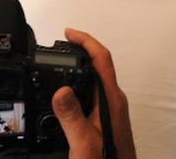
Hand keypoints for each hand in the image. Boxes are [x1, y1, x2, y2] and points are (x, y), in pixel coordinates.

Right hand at [52, 28, 136, 158]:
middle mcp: (114, 101)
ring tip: (60, 60)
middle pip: (99, 64)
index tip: (68, 32)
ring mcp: (111, 110)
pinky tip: (66, 90)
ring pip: (95, 78)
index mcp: (112, 101)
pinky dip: (78, 82)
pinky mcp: (106, 119)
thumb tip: (61, 90)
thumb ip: (72, 117)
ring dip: (79, 65)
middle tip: (61, 43)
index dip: (85, 41)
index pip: (102, 59)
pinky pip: (92, 92)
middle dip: (80, 49)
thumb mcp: (84, 143)